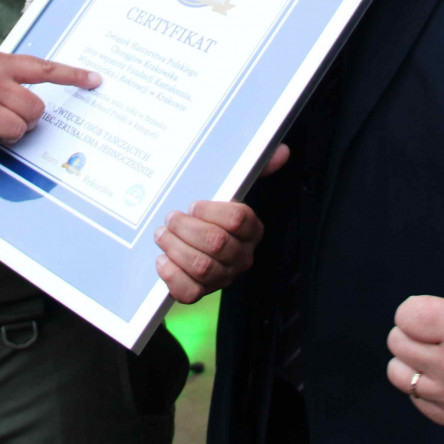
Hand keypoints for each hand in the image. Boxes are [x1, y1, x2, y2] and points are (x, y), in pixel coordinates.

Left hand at [155, 143, 288, 303]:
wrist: (191, 244)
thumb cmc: (211, 215)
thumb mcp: (230, 190)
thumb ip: (255, 169)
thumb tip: (281, 151)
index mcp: (251, 230)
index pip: (238, 220)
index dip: (212, 211)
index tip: (194, 204)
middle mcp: (241, 256)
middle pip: (217, 244)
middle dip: (188, 228)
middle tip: (172, 217)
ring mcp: (222, 276)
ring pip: (202, 267)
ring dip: (176, 248)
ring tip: (163, 234)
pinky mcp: (202, 292)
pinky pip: (189, 292)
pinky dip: (172, 276)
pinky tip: (162, 260)